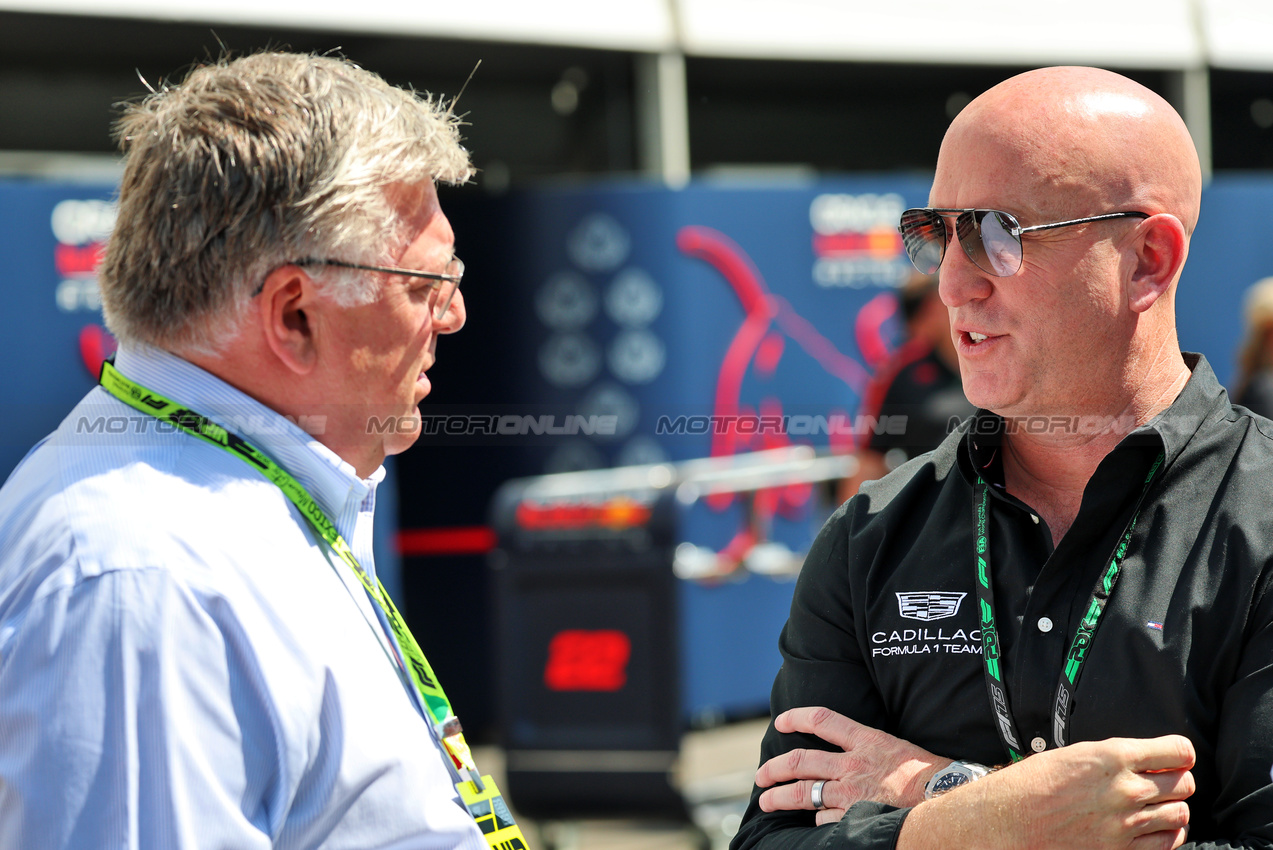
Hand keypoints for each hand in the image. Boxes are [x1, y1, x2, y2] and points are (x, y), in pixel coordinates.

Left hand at [754, 706, 947, 825]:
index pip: (822, 719)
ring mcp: (851, 793)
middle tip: (761, 775)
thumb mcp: (896, 748)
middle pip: (800, 761)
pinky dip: (816, 819)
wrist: (949, 798)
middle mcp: (852, 764)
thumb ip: (868, 748)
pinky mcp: (853, 816)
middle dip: (774, 768)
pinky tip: (813, 821)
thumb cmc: (931, 775)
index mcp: (866, 740)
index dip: (796, 717)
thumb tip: (845, 752)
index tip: (780, 722)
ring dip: (779, 798)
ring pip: (802, 793)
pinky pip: (823, 818)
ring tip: (767, 801)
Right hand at [898, 735, 1195, 849]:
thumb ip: (1114, 758)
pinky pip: (1168, 843)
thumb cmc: (1032, 784)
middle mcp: (1127, 790)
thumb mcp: (1073, 755)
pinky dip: (1167, 835)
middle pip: (1184, 784)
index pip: (1178, 752)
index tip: (1174, 757)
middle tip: (1161, 782)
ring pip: (1180, 814)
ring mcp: (1127, 825)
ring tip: (1155, 806)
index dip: (1178, 754)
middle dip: (1176, 781)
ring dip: (1172, 809)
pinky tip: (1152, 828)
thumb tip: (1143, 762)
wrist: (1009, 822)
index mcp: (1114, 757)